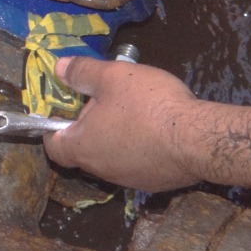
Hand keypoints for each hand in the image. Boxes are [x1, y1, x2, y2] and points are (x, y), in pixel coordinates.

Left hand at [43, 56, 202, 192]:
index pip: (54, 146)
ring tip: (133, 110)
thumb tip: (58, 68)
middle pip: (83, 149)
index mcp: (83, 146)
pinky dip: (138, 147)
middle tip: (105, 99)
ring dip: (115, 136)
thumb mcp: (112, 77)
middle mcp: (100, 168)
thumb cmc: (148, 105)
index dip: (53, 128)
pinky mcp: (153, 182)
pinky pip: (136, 163)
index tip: (63, 110)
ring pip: (110, 157)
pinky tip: (155, 129)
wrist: (197, 140)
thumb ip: (82, 72)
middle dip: (89, 126)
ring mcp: (128, 179)